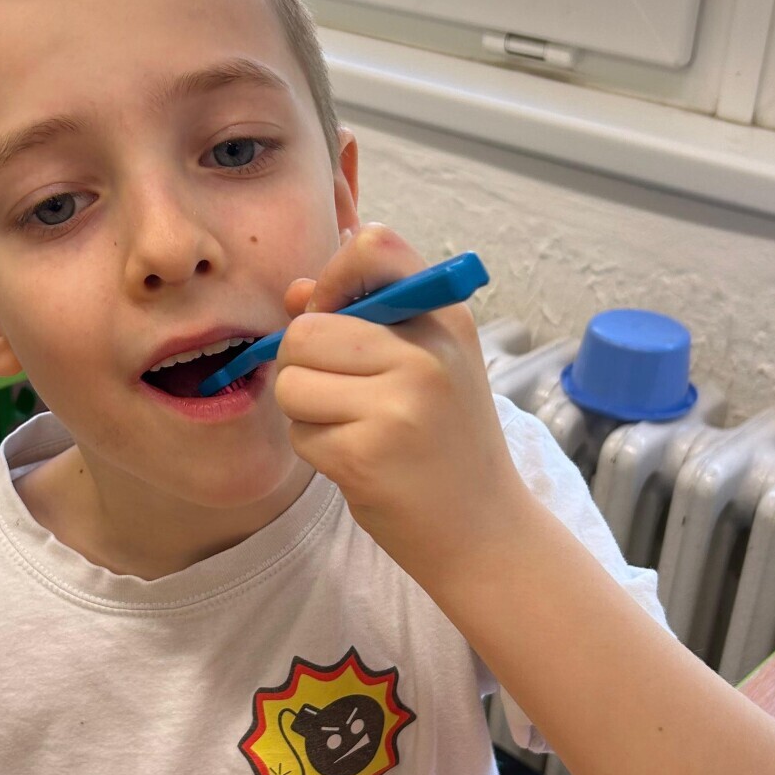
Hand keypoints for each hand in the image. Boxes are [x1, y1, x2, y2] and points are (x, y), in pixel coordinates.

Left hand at [274, 223, 526, 584]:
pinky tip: (357, 461)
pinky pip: (299, 432)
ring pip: (292, 382)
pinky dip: (315, 449)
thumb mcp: (426, 364)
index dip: (332, 279)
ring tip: (352, 429)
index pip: (373, 245)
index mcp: (444, 317)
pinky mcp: (365, 455)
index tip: (334, 315)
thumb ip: (361, 319)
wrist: (483, 529)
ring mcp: (397, 405)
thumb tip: (295, 293)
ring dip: (305, 411)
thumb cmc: (445, 440)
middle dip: (303, 364)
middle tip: (341, 394)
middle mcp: (426, 354)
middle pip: (307, 329)